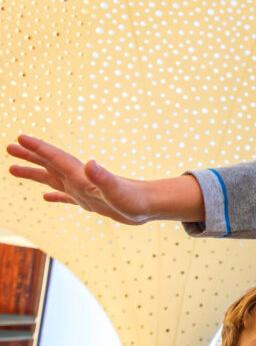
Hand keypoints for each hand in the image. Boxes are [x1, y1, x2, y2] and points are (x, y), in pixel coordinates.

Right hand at [7, 134, 154, 223]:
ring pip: (53, 179)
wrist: (151, 207)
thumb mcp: (117, 192)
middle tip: (9, 147)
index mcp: (83, 177)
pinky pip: (66, 197)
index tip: (20, 138)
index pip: (56, 159)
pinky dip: (55, 195)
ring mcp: (85, 191)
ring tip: (13, 169)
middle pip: (50, 165)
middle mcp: (81, 181)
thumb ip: (103, 178)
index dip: (38, 149)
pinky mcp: (91, 203)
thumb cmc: (136, 201)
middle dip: (30, 156)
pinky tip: (46, 196)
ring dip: (35, 173)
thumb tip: (89, 163)